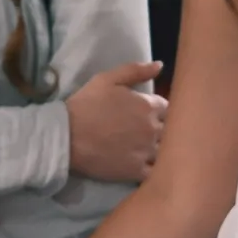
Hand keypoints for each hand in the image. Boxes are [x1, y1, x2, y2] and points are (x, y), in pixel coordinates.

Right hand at [66, 62, 166, 182]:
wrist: (65, 136)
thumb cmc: (86, 105)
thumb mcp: (107, 79)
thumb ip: (136, 70)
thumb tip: (160, 66)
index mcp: (148, 106)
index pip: (169, 107)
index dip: (161, 110)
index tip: (151, 114)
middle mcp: (153, 129)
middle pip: (172, 130)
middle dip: (164, 129)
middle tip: (148, 132)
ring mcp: (146, 152)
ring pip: (166, 152)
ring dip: (161, 150)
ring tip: (148, 149)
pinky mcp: (136, 171)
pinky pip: (155, 172)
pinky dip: (153, 169)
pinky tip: (145, 165)